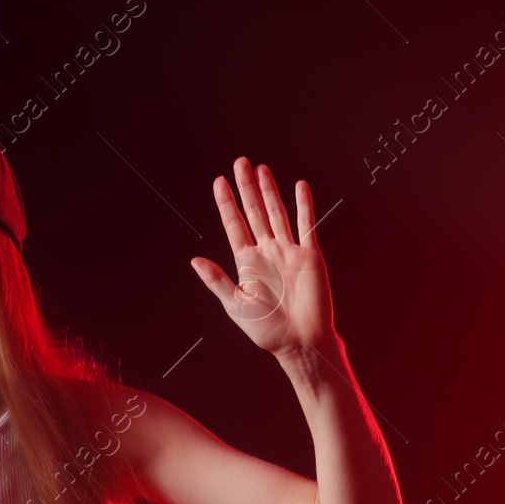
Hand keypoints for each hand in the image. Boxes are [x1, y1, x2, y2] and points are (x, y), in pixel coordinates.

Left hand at [190, 157, 334, 358]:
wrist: (300, 341)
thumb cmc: (267, 330)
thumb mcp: (235, 305)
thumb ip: (216, 281)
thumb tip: (194, 260)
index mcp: (247, 263)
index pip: (234, 225)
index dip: (226, 203)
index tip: (218, 182)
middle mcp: (267, 252)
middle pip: (254, 212)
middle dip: (246, 188)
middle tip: (239, 163)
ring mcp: (289, 251)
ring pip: (277, 213)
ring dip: (269, 190)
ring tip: (261, 169)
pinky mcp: (310, 255)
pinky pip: (306, 224)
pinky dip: (303, 205)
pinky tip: (299, 186)